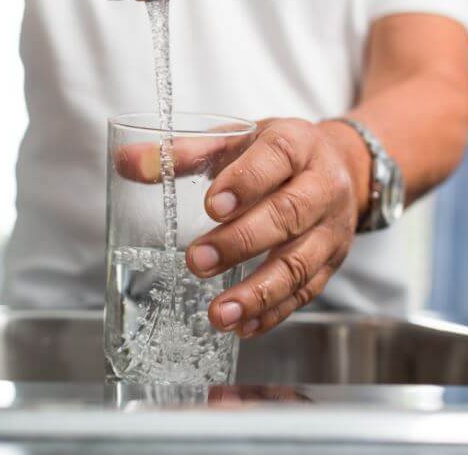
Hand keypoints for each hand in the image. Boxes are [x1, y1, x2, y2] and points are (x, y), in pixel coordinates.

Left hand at [187, 118, 368, 337]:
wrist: (339, 166)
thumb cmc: (273, 155)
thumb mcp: (234, 140)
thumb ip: (180, 152)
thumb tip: (128, 162)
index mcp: (296, 143)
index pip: (277, 157)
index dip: (245, 182)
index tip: (211, 206)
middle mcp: (322, 185)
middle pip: (288, 215)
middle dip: (240, 242)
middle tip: (196, 262)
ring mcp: (331, 228)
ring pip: (300, 264)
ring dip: (258, 293)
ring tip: (219, 314)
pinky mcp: (331, 262)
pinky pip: (307, 292)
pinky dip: (274, 313)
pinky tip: (244, 327)